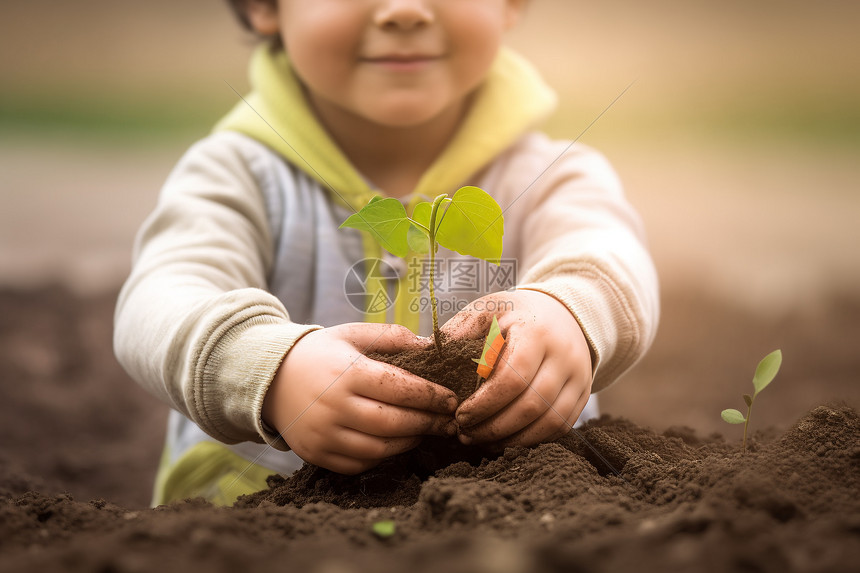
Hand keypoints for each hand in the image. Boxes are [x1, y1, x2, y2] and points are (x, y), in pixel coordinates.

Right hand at [262, 323, 457, 473]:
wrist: (271, 379)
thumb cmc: (321, 353)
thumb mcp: (351, 334)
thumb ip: (391, 337)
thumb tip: (431, 346)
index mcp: (346, 372)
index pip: (400, 388)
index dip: (431, 396)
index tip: (451, 398)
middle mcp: (333, 406)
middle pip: (394, 422)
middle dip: (428, 422)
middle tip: (449, 420)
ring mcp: (324, 434)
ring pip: (380, 448)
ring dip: (410, 441)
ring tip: (427, 429)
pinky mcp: (318, 455)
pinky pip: (361, 463)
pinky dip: (385, 455)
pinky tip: (398, 441)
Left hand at [442, 290, 592, 447]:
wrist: (565, 314)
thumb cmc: (517, 314)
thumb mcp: (488, 310)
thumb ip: (459, 332)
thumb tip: (423, 355)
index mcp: (537, 332)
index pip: (513, 377)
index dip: (484, 404)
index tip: (459, 415)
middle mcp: (565, 356)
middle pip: (531, 405)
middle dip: (494, 427)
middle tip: (464, 433)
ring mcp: (579, 378)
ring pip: (549, 422)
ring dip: (512, 439)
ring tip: (481, 440)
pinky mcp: (583, 396)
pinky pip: (560, 428)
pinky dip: (531, 440)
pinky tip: (505, 441)